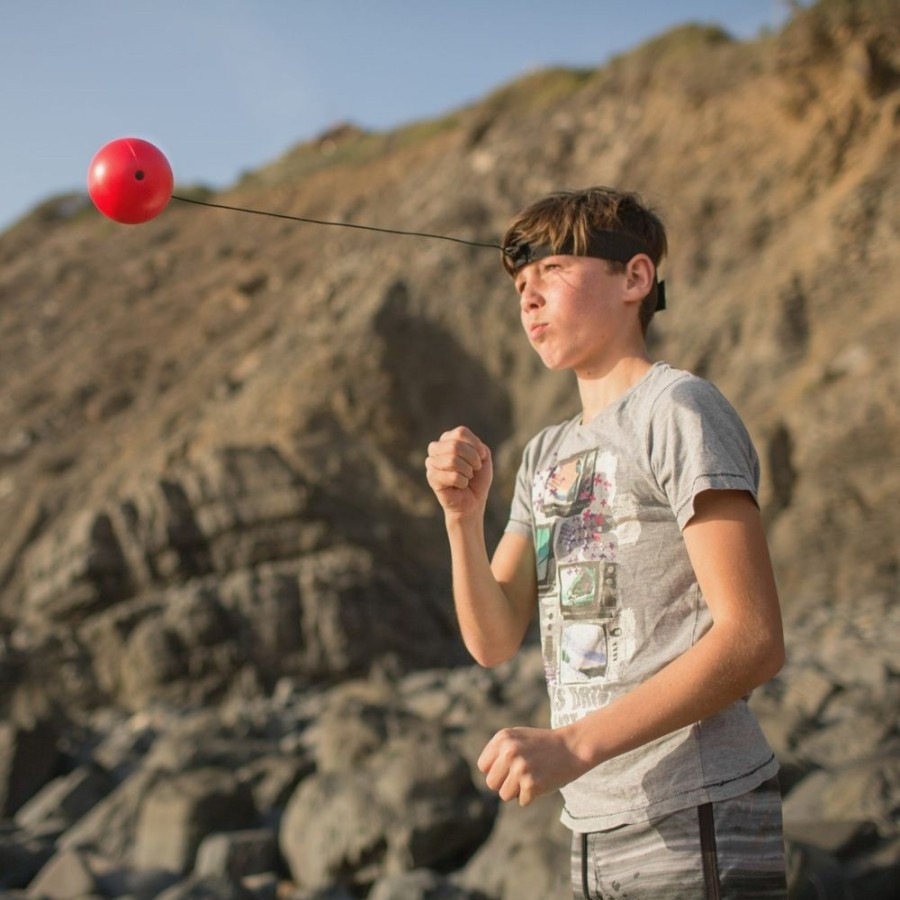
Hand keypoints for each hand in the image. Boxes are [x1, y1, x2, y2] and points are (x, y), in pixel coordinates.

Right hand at [425, 426, 492, 518]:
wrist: (473, 501)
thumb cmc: (477, 478)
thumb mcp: (483, 457)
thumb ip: (476, 445)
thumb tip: (460, 448)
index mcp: (448, 439)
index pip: (461, 432)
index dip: (476, 445)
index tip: (482, 456)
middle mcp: (436, 448)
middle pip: (456, 445)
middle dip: (472, 458)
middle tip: (475, 468)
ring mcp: (431, 462)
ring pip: (452, 459)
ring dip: (467, 471)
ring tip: (468, 477)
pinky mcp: (431, 477)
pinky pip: (452, 476)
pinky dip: (463, 482)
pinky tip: (461, 485)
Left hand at [477, 725, 591, 805]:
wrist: (572, 747)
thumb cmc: (542, 745)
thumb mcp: (517, 738)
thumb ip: (498, 751)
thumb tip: (484, 773)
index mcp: (503, 738)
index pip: (483, 766)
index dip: (495, 770)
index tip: (509, 767)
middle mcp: (509, 751)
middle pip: (491, 783)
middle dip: (505, 783)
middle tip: (522, 774)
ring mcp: (520, 768)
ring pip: (504, 795)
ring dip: (517, 791)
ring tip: (532, 777)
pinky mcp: (531, 784)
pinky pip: (521, 801)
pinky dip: (531, 796)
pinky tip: (542, 781)